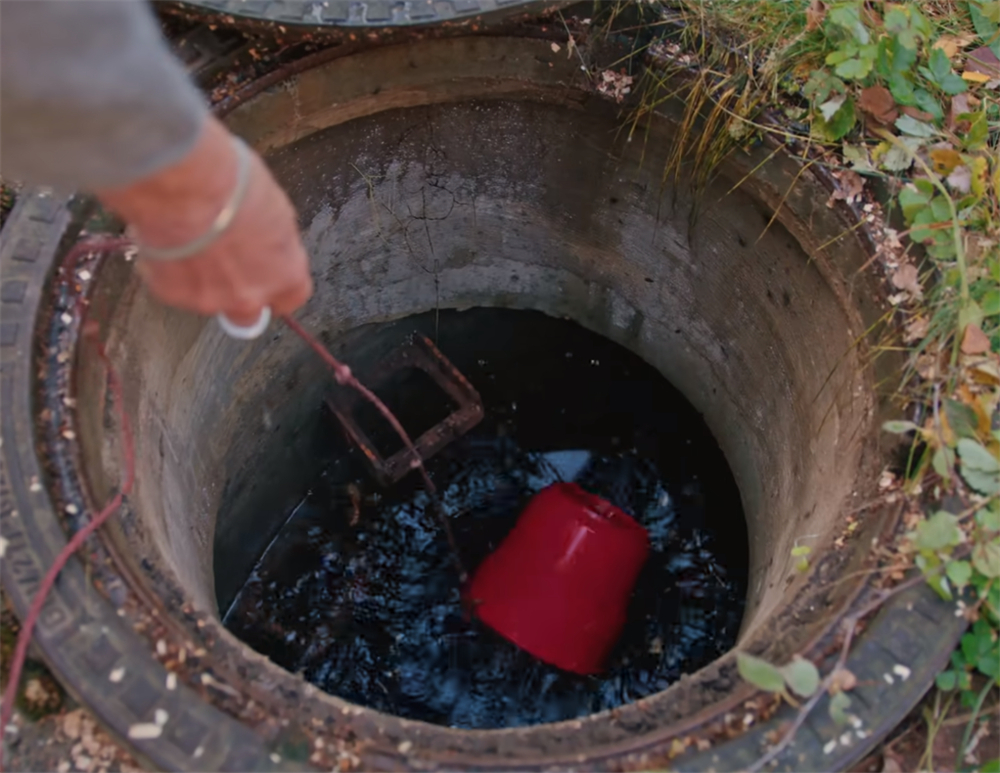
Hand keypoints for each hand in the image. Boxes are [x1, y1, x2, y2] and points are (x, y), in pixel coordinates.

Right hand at [95, 116, 312, 325]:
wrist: (184, 185)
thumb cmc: (233, 185)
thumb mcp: (275, 208)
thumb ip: (274, 239)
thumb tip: (268, 241)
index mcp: (285, 274)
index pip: (291, 299)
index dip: (277, 289)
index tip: (267, 278)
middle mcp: (251, 296)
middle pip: (249, 315)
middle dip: (239, 296)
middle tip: (224, 267)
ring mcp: (210, 299)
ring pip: (208, 300)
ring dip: (202, 280)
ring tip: (190, 242)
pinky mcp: (172, 293)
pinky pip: (172, 287)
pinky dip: (169, 269)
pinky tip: (167, 240)